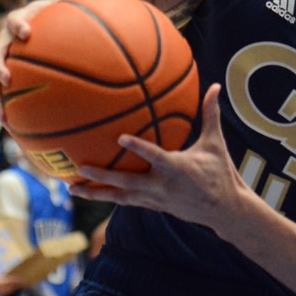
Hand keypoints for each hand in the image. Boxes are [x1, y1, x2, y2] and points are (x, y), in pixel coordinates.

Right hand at [0, 0, 97, 118]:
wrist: (51, 24)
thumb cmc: (65, 13)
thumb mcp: (74, 3)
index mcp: (23, 20)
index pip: (15, 19)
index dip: (18, 25)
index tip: (26, 34)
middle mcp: (8, 40)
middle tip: (6, 77)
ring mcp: (6, 59)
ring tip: (2, 113)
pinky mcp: (7, 77)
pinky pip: (1, 94)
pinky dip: (3, 108)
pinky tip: (12, 126)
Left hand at [70, 84, 249, 232]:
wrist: (223, 210)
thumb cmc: (220, 173)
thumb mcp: (216, 143)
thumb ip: (211, 114)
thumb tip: (214, 86)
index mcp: (177, 167)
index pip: (154, 156)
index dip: (138, 148)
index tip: (120, 138)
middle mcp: (161, 185)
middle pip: (127, 182)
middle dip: (102, 176)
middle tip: (80, 168)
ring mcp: (155, 199)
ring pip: (120, 197)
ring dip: (95, 193)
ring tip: (72, 188)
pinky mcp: (153, 206)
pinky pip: (125, 201)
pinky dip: (107, 197)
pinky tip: (91, 192)